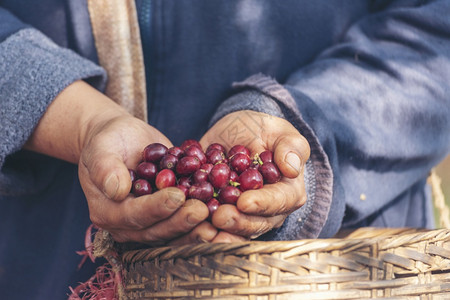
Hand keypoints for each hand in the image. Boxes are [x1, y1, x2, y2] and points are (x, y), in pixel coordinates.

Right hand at [78, 112, 220, 244]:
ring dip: (193, 226)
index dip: (156, 208)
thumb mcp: (102, 147)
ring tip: (214, 214)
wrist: (123, 139)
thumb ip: (106, 168)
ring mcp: (148, 222)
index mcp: (107, 210)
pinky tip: (219, 211)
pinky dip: (200, 220)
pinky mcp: (165, 216)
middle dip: (180, 221)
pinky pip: (181, 221)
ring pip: (171, 231)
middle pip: (155, 229)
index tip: (177, 196)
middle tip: (203, 210)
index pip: (133, 215)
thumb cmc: (109, 140)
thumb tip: (117, 190)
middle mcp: (127, 224)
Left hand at [200, 110, 309, 241]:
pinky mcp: (219, 213)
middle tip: (218, 217)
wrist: (234, 132)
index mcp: (287, 192)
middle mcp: (267, 211)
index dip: (262, 204)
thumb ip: (290, 146)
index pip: (278, 202)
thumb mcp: (278, 130)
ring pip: (233, 230)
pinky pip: (210, 223)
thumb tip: (292, 168)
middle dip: (237, 222)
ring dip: (217, 230)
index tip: (244, 202)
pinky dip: (198, 223)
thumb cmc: (262, 130)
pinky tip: (185, 220)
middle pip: (255, 223)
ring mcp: (242, 216)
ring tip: (202, 223)